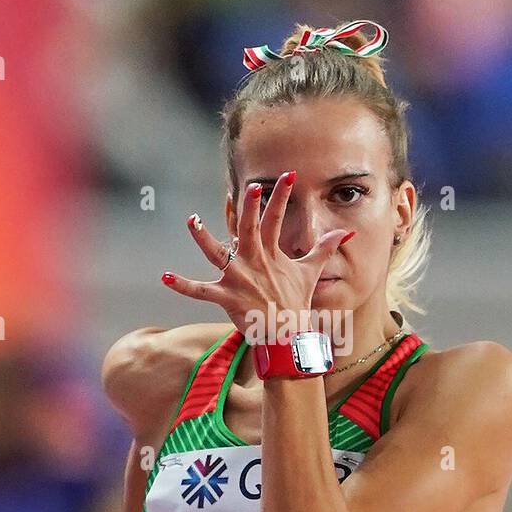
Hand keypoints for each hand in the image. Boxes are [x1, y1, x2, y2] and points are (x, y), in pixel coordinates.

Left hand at [160, 171, 354, 336]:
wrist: (286, 335)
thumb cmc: (295, 303)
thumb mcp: (310, 273)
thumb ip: (324, 249)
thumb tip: (347, 232)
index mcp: (271, 254)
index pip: (277, 219)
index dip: (283, 196)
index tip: (288, 175)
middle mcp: (253, 262)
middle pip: (249, 228)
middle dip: (250, 207)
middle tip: (251, 187)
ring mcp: (238, 279)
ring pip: (217, 253)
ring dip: (202, 237)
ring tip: (191, 220)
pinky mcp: (225, 297)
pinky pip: (199, 291)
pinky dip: (182, 285)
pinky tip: (165, 277)